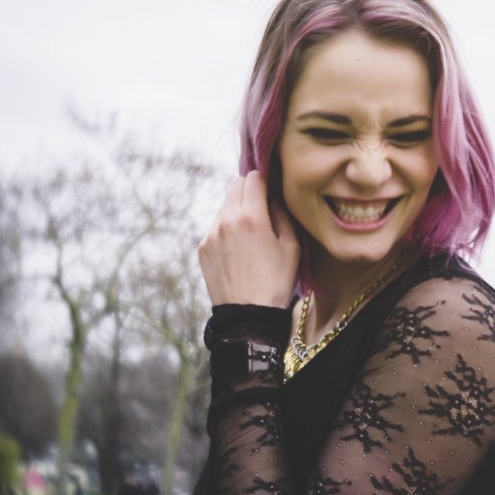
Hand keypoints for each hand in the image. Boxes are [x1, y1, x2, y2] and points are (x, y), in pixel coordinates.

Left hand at [198, 170, 298, 307]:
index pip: (253, 178)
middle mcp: (226, 220)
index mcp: (251, 217)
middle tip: (262, 205)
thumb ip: (282, 215)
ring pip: (223, 206)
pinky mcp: (202, 247)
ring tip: (251, 232)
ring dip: (237, 210)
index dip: (264, 178)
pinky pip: (215, 227)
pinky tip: (238, 249)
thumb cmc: (276, 281)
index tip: (271, 186)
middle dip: (249, 189)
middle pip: (234, 186)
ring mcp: (210, 234)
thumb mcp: (292, 247)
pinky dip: (227, 229)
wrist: (248, 316)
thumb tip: (273, 199)